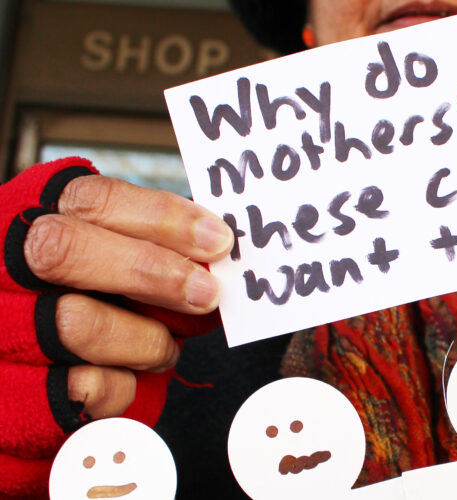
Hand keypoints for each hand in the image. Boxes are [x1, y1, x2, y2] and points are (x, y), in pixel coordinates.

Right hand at [25, 172, 232, 416]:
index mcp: (31, 218)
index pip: (91, 200)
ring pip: (75, 324)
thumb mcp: (107, 262)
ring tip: (165, 346)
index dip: (160, 217)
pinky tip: (129, 376)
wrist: (24, 378)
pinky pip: (80, 388)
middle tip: (206, 293)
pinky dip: (124, 386)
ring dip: (145, 340)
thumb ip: (147, 249)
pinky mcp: (10, 391)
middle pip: (64, 251)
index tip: (216, 239)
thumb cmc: (79, 304)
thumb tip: (214, 256)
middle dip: (150, 272)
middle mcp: (2, 266)